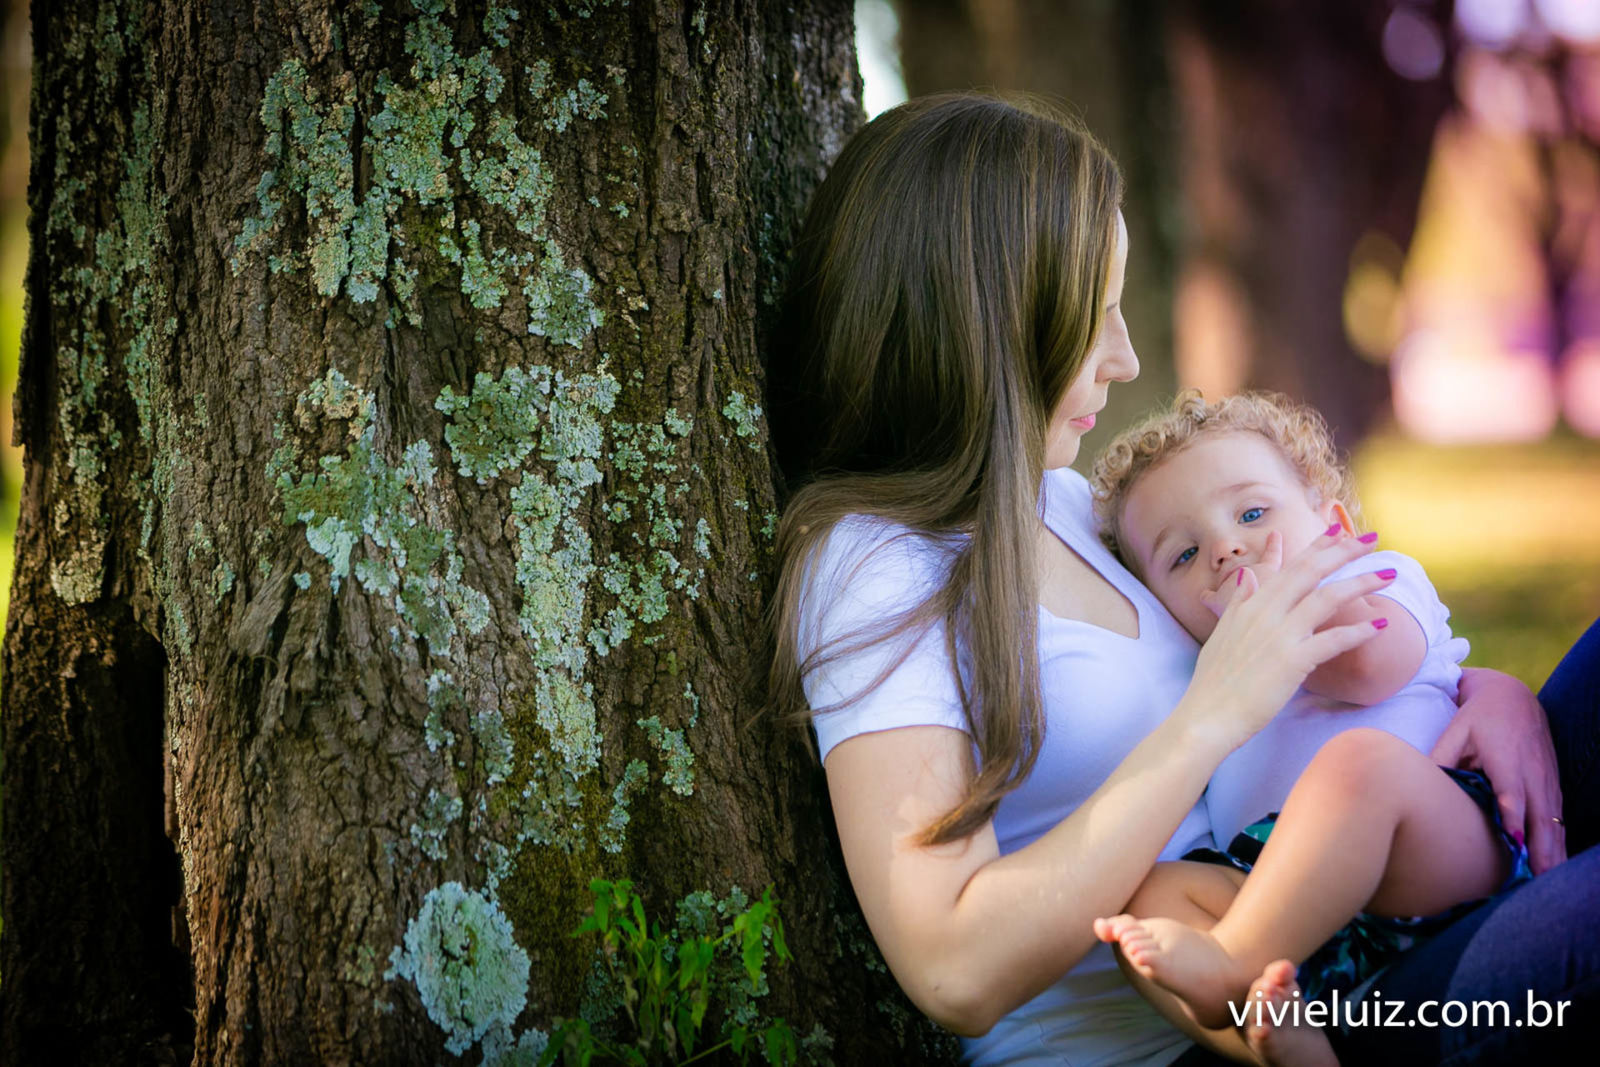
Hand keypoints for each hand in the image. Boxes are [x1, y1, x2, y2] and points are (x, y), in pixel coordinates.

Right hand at [1176, 527, 1393, 752]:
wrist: (1207, 715)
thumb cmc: (1214, 681)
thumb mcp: (1221, 633)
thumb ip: (1237, 603)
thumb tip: (1248, 576)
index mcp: (1250, 604)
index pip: (1288, 566)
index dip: (1316, 547)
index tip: (1338, 531)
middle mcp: (1265, 612)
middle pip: (1311, 572)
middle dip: (1344, 551)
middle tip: (1371, 538)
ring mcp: (1280, 635)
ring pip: (1326, 598)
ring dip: (1361, 583)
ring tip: (1388, 575)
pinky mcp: (1292, 662)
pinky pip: (1332, 640)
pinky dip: (1357, 631)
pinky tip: (1378, 626)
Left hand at [1431, 667, 1566, 873]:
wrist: (1513, 695)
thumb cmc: (1478, 716)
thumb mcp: (1456, 731)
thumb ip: (1442, 757)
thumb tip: (1422, 783)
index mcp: (1507, 759)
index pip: (1512, 793)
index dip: (1514, 816)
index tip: (1513, 841)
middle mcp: (1532, 772)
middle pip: (1539, 814)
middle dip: (1539, 846)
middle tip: (1535, 876)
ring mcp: (1546, 779)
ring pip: (1553, 820)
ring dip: (1552, 850)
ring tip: (1547, 878)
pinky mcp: (1552, 784)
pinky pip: (1558, 817)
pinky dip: (1559, 840)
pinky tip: (1555, 862)